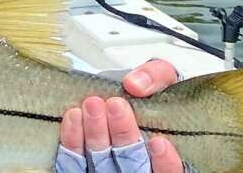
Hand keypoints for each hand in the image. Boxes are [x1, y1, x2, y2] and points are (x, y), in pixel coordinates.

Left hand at [54, 60, 183, 172]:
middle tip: (116, 105)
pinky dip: (73, 139)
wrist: (124, 93)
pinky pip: (75, 160)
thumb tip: (135, 84)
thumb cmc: (151, 89)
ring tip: (92, 104)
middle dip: (123, 134)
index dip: (165, 162)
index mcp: (163, 156)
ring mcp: (110, 168)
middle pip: (132, 163)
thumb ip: (156, 77)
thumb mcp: (162, 78)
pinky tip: (74, 115)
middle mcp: (138, 167)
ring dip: (96, 133)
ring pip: (102, 162)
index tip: (159, 142)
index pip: (169, 172)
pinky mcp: (84, 164)